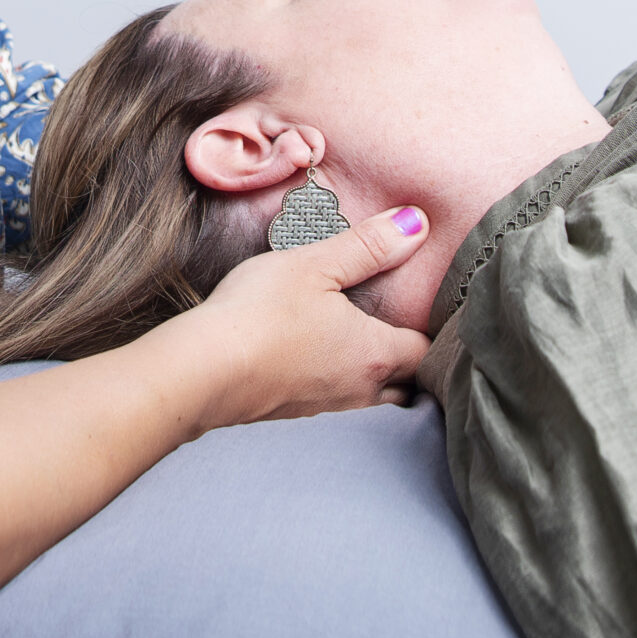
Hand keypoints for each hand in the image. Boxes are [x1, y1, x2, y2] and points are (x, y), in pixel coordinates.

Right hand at [167, 207, 433, 429]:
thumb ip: (368, 246)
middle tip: (407, 328)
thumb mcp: (315, 265)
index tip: (429, 309)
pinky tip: (317, 359)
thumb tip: (417, 223)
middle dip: (411, 361)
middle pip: (407, 383)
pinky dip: (337, 382)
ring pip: (371, 397)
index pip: (426, 350)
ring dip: (376, 375)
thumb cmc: (261, 314)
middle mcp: (360, 389)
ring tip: (366, 343)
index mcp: (375, 354)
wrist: (203, 372)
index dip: (433, 330)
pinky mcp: (293, 413)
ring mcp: (326, 407)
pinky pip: (334, 401)